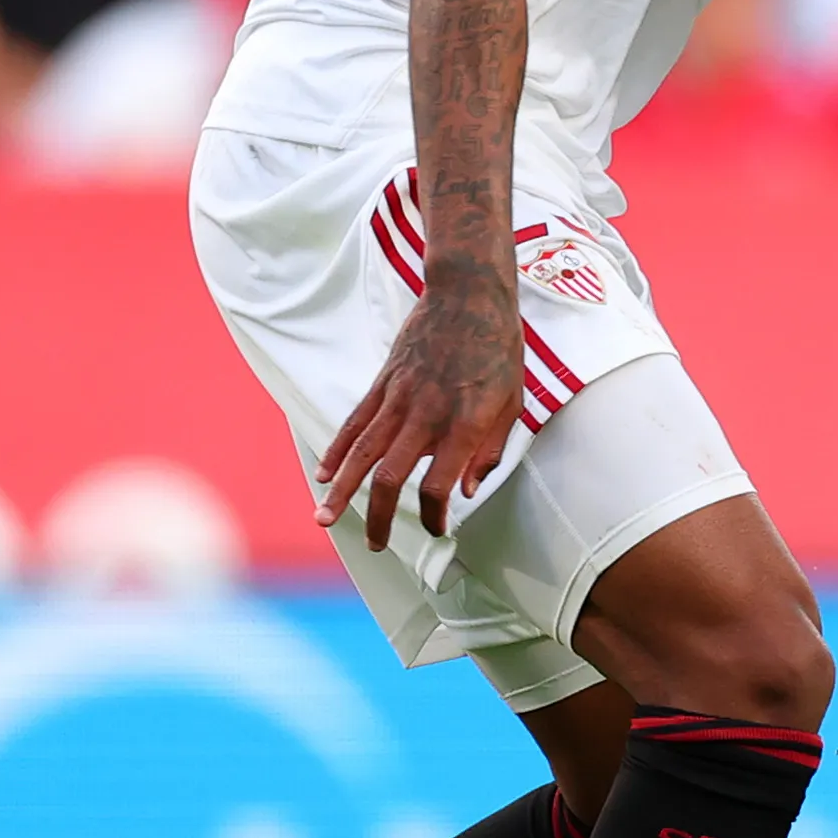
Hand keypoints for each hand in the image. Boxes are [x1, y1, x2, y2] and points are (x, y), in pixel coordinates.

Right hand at [313, 270, 523, 545]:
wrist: (468, 294)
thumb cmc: (499, 349)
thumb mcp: (512, 401)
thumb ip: (490, 449)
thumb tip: (468, 489)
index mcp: (465, 423)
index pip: (438, 483)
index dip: (434, 514)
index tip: (437, 527)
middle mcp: (426, 414)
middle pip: (390, 476)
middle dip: (377, 516)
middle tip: (374, 544)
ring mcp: (399, 397)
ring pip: (361, 453)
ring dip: (342, 491)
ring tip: (324, 520)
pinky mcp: (383, 383)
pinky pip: (354, 422)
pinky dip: (337, 451)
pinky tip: (325, 476)